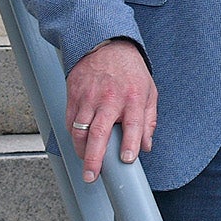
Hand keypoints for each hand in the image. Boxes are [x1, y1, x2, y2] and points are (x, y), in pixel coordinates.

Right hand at [66, 39, 156, 181]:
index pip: (133, 125)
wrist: (106, 45)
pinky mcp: (74, 95)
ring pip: (80, 130)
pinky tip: (79, 144)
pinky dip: (73, 136)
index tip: (126, 160)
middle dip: (94, 158)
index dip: (130, 144)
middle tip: (92, 175)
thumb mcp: (149, 91)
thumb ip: (149, 120)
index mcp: (133, 98)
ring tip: (85, 165)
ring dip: (81, 151)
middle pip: (99, 132)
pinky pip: (70, 121)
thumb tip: (146, 146)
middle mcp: (110, 99)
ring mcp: (89, 97)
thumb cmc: (130, 70)